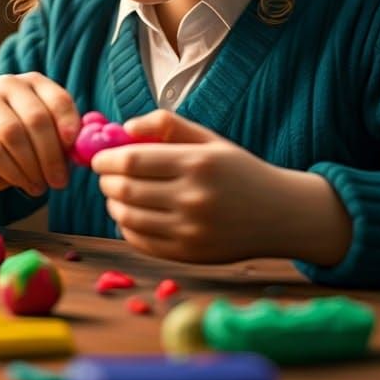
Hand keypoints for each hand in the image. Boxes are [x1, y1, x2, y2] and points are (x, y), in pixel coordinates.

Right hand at [0, 72, 79, 196]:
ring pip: (13, 134)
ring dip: (31, 166)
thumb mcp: (50, 138)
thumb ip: (67, 139)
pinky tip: (23, 184)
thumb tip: (84, 149)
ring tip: (41, 187)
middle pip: (36, 118)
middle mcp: (8, 84)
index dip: (68, 123)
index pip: (57, 99)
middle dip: (51, 155)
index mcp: (35, 82)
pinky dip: (12, 172)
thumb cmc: (27, 145)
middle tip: (60, 182)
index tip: (72, 148)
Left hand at [92, 110, 285, 263]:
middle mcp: (194, 198)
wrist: (280, 214)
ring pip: (128, 218)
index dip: (107, 159)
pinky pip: (141, 242)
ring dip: (113, 204)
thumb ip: (168, 125)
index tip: (99, 158)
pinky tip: (131, 216)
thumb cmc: (239, 171)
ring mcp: (191, 231)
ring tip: (116, 195)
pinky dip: (127, 227)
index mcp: (198, 164)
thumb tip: (125, 127)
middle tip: (105, 176)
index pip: (133, 161)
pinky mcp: (189, 254)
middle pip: (126, 190)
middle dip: (106, 182)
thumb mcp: (210, 140)